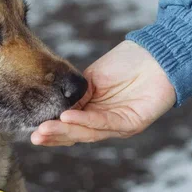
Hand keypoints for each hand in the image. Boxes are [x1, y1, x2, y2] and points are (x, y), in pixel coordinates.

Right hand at [31, 41, 175, 146]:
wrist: (158, 54)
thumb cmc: (129, 62)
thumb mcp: (93, 78)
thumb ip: (77, 95)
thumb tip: (56, 109)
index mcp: (94, 112)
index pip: (71, 126)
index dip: (53, 130)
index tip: (32, 132)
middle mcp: (105, 122)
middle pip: (78, 133)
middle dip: (55, 135)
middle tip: (35, 136)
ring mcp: (119, 125)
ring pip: (89, 132)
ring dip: (66, 131)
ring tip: (45, 129)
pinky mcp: (133, 123)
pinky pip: (105, 123)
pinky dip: (86, 121)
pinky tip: (68, 117)